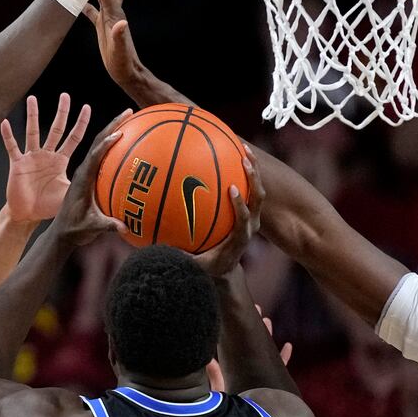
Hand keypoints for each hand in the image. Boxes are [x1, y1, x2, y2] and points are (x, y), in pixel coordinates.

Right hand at [0, 94, 90, 223]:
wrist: (27, 214)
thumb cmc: (48, 206)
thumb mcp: (69, 194)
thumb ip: (85, 189)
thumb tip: (109, 193)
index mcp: (61, 161)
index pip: (74, 138)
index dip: (81, 124)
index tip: (88, 108)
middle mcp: (47, 155)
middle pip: (56, 129)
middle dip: (61, 113)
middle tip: (66, 95)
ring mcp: (31, 157)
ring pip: (32, 132)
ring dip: (32, 116)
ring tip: (32, 99)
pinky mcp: (18, 164)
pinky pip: (12, 147)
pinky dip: (8, 135)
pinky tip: (5, 123)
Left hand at [50, 110, 133, 247]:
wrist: (61, 233)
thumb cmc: (75, 230)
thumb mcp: (91, 228)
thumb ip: (106, 226)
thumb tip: (124, 228)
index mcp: (83, 180)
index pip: (94, 157)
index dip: (105, 144)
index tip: (119, 133)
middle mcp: (84, 171)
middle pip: (97, 142)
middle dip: (112, 125)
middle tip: (129, 112)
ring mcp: (86, 172)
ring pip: (98, 145)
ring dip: (112, 129)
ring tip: (129, 117)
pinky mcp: (89, 176)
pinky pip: (101, 156)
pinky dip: (112, 145)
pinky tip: (126, 140)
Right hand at [82, 0, 146, 90]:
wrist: (127, 73)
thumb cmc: (123, 63)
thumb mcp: (120, 51)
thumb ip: (120, 37)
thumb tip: (121, 23)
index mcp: (115, 14)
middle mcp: (113, 11)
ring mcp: (108, 17)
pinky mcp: (102, 25)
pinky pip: (92, 9)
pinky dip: (85, 0)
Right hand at [193, 150, 263, 277]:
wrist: (226, 267)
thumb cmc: (208, 265)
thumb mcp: (195, 265)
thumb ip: (181, 257)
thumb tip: (159, 248)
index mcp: (239, 238)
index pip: (243, 219)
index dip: (240, 204)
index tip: (232, 188)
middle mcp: (250, 225)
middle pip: (258, 198)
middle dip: (253, 179)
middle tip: (243, 161)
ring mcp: (252, 216)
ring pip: (257, 190)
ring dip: (253, 169)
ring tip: (243, 149)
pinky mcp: (250, 210)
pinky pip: (250, 187)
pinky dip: (245, 170)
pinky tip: (233, 153)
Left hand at [206, 306, 290, 390]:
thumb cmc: (225, 413)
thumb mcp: (217, 393)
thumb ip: (215, 376)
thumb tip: (207, 359)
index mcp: (229, 373)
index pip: (232, 349)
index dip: (234, 333)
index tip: (238, 316)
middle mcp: (243, 375)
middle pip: (248, 348)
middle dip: (253, 330)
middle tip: (257, 312)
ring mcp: (257, 380)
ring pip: (263, 355)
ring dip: (267, 338)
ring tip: (268, 321)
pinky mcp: (271, 387)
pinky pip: (278, 370)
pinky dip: (283, 358)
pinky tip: (288, 346)